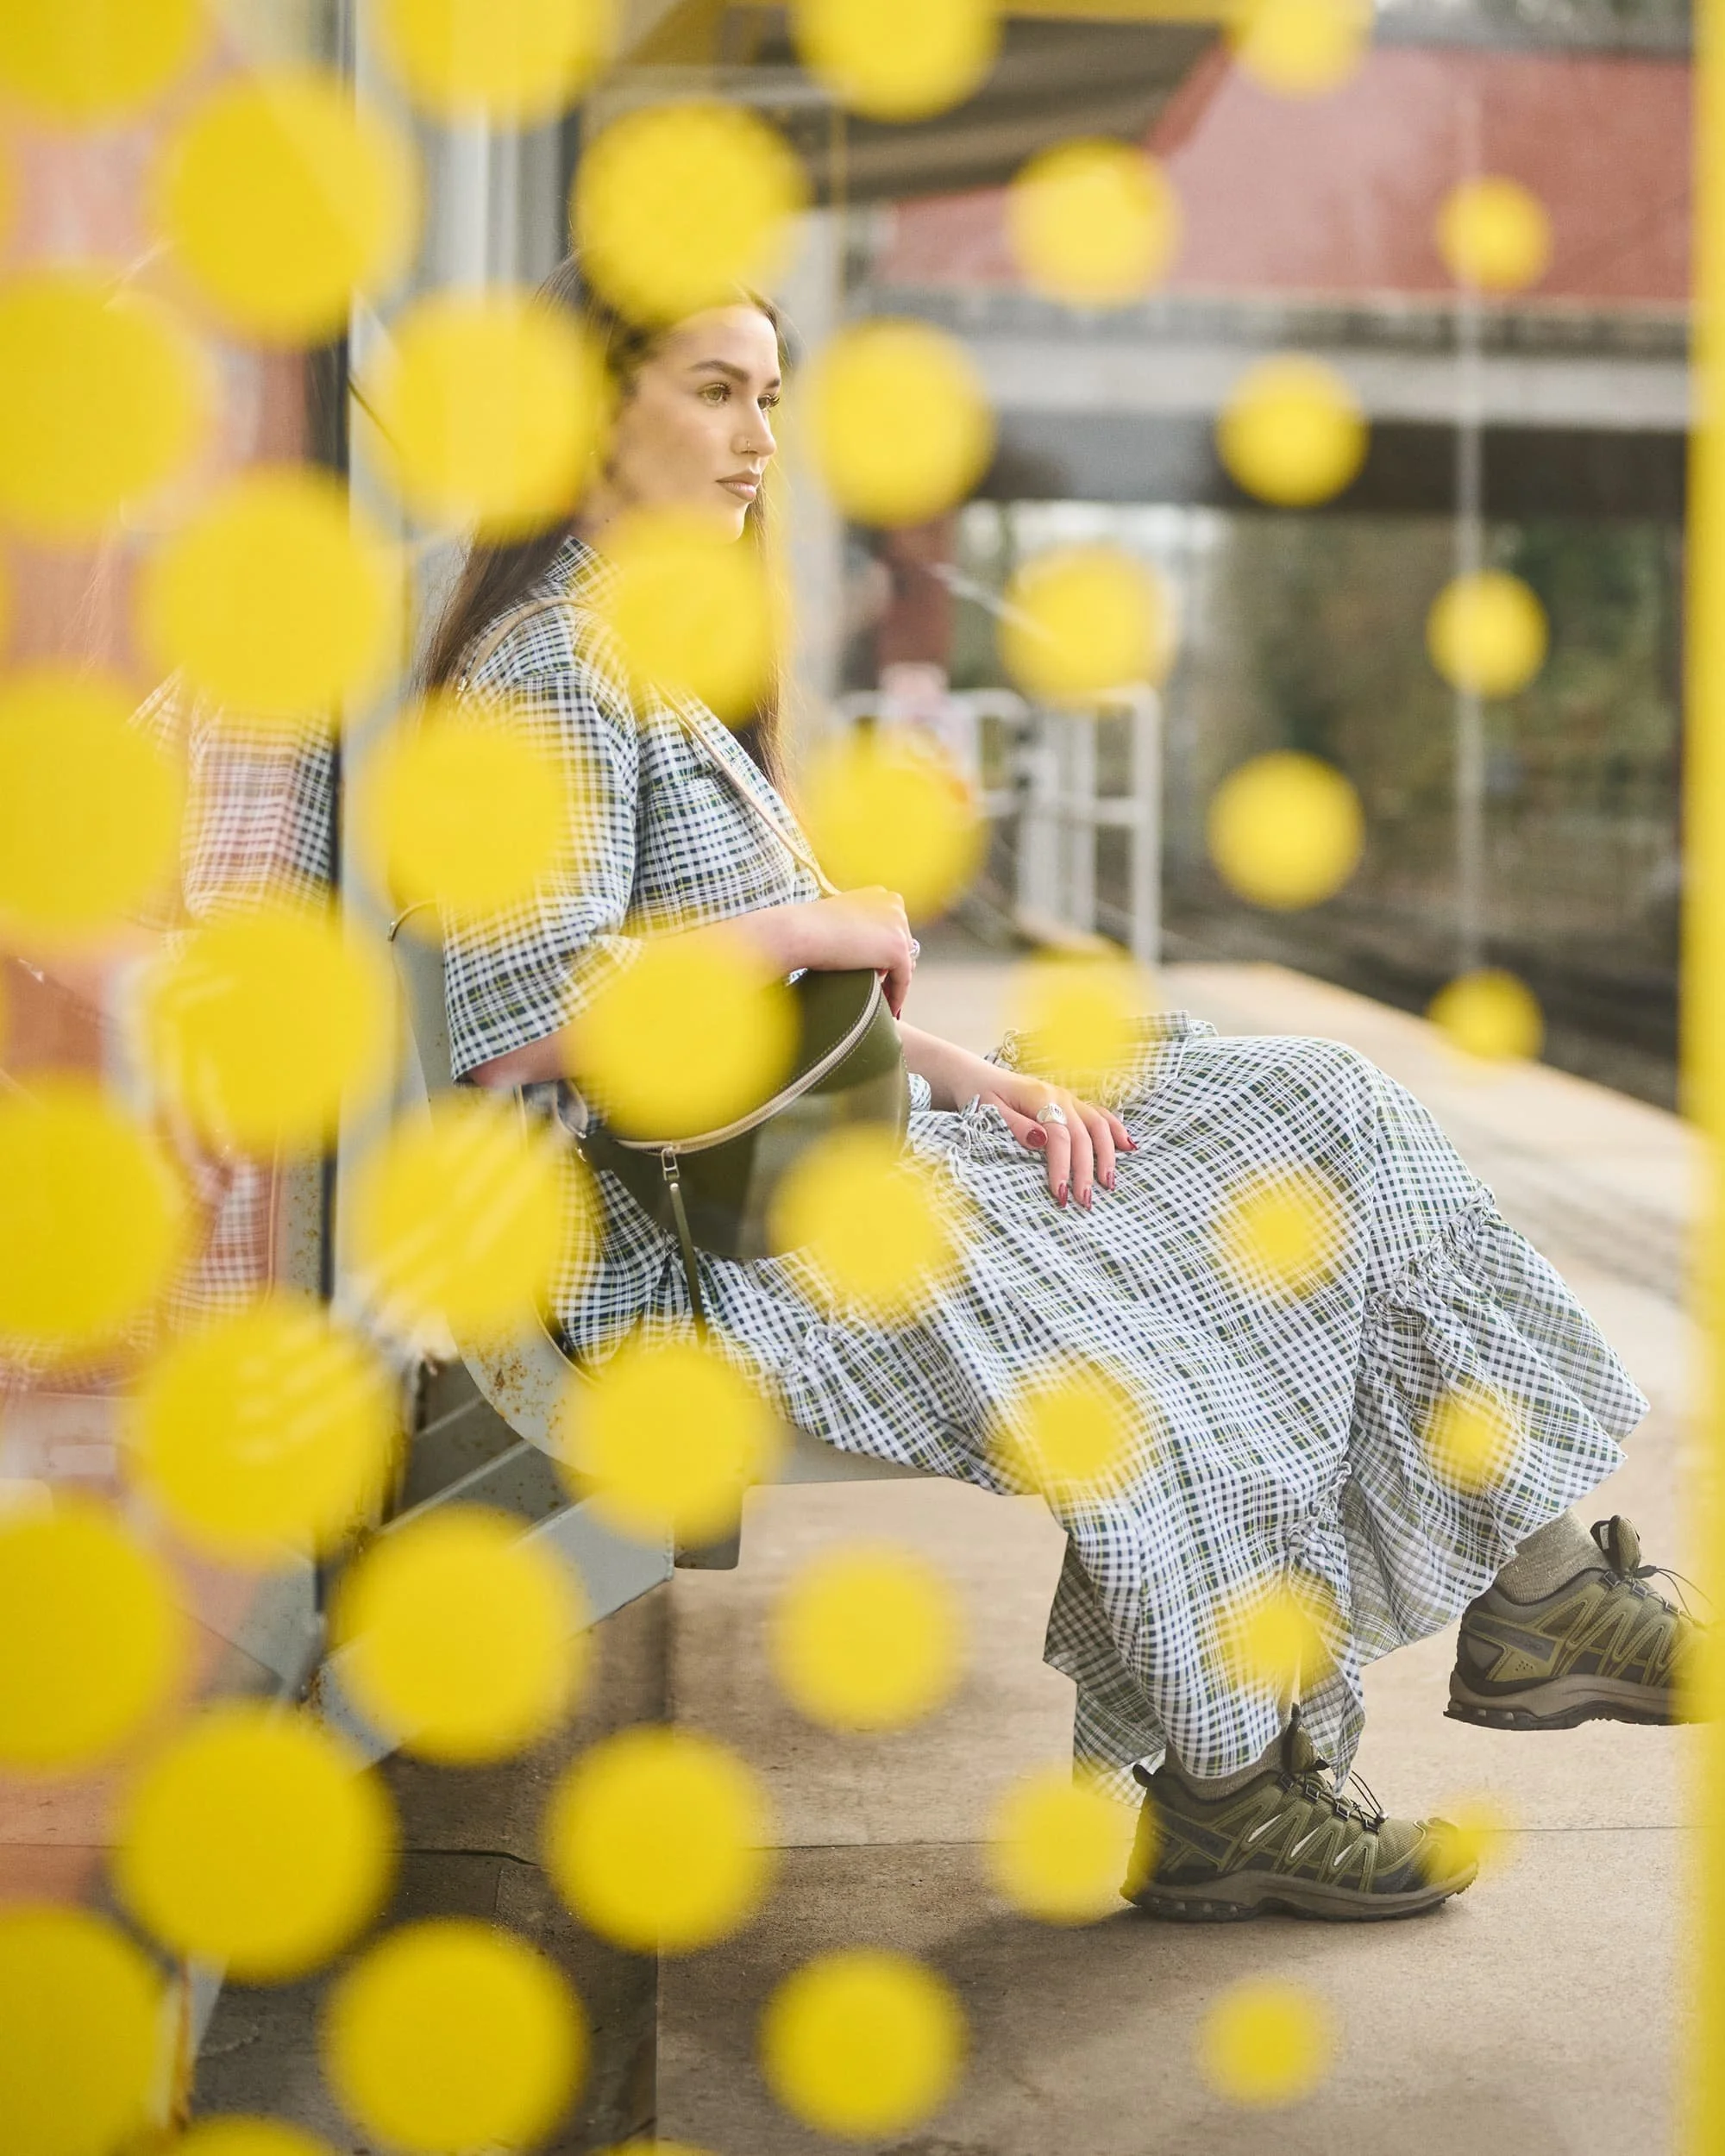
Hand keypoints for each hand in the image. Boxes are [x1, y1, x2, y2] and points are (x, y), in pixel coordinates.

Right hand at [763, 886, 916, 1016]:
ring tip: (883, 1000)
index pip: (892, 928)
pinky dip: (897, 995)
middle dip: (892, 966)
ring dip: (894, 981)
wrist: (801, 931)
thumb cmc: (809, 927)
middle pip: (903, 944)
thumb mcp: (840, 918)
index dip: (885, 950)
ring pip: (904, 962)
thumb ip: (858, 926)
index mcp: (880, 894)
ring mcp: (898, 925)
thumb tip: (865, 946)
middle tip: (882, 989)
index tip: (879, 970)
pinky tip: (888, 1008)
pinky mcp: (898, 949)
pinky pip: (903, 979)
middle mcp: (894, 905)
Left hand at [972, 1064, 1134, 1209]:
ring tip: (1109, 1184)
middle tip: (1085, 1200)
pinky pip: (1101, 1115)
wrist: (978, 1077)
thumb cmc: (980, 1096)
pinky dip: (1116, 1130)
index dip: (1063, 1165)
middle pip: (1083, 1134)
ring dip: (1107, 1155)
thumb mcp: (988, 1110)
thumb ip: (1015, 1125)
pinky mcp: (1072, 1103)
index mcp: (1039, 1097)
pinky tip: (1128, 1147)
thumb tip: (1041, 1140)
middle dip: (1086, 1170)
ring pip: (1099, 1125)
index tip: (1060, 1194)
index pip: (1059, 1135)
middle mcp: (1060, 1096)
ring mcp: (1069, 1098)